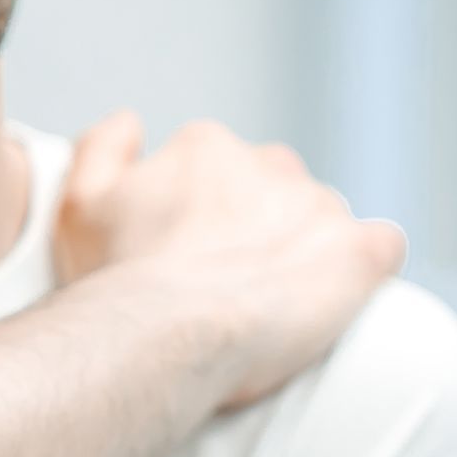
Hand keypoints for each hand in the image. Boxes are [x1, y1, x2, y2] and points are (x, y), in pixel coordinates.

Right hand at [55, 112, 407, 408]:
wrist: (167, 334)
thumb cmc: (118, 280)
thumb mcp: (78, 205)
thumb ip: (101, 149)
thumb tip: (130, 122)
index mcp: (206, 150)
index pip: (217, 171)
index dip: (202, 216)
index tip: (186, 256)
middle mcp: (269, 165)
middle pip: (272, 192)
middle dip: (256, 231)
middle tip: (225, 285)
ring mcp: (320, 207)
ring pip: (319, 223)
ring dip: (303, 254)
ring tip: (269, 308)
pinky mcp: (362, 253)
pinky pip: (379, 248)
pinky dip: (363, 269)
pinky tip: (333, 300)